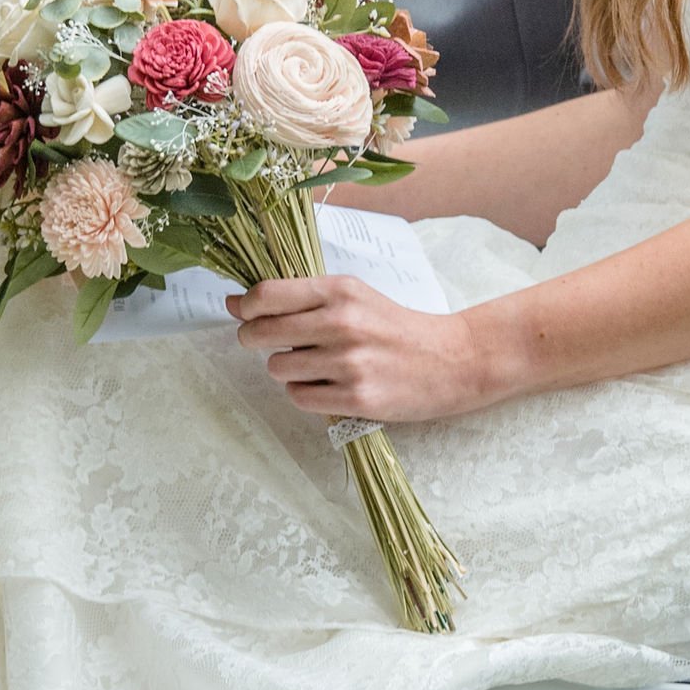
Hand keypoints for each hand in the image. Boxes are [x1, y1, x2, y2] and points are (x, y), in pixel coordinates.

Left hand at [230, 276, 498, 424]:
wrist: (452, 360)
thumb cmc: (396, 327)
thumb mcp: (354, 296)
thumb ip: (300, 298)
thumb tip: (237, 303)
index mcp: (340, 291)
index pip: (267, 295)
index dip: (246, 307)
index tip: (244, 313)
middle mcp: (342, 323)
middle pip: (262, 333)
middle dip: (253, 339)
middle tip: (268, 343)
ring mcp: (349, 363)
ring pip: (277, 368)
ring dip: (286, 369)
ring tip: (313, 365)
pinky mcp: (356, 398)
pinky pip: (299, 397)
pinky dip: (305, 393)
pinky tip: (326, 385)